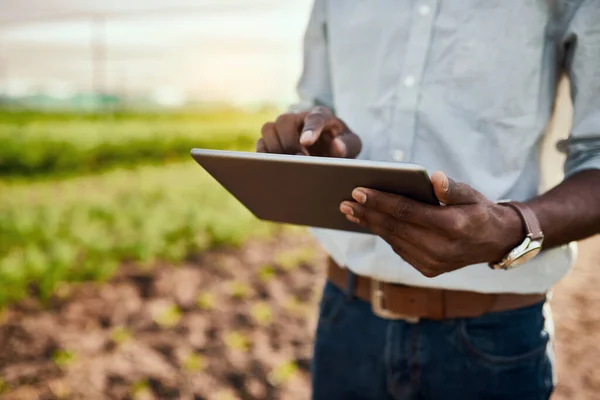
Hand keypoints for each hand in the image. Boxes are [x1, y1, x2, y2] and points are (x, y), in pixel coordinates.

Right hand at [257, 106, 361, 157]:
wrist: (329, 151)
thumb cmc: (341, 146)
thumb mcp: (352, 146)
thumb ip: (347, 146)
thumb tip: (336, 147)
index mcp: (321, 115)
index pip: (315, 117)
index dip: (310, 129)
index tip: (306, 142)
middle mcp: (298, 118)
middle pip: (284, 120)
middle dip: (290, 142)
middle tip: (300, 160)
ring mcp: (283, 129)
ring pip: (268, 129)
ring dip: (275, 148)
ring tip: (287, 165)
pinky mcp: (272, 141)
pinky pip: (261, 144)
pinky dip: (265, 156)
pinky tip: (275, 168)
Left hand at [339, 172, 524, 276]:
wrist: (496, 242)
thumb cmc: (479, 211)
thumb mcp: (472, 194)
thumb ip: (451, 188)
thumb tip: (434, 178)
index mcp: (451, 226)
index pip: (407, 211)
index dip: (380, 201)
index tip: (358, 191)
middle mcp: (440, 249)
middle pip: (394, 227)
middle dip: (367, 213)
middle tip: (344, 202)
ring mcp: (433, 263)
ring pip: (393, 240)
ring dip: (371, 225)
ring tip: (351, 211)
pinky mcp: (428, 269)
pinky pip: (399, 249)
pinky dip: (384, 235)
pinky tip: (371, 222)